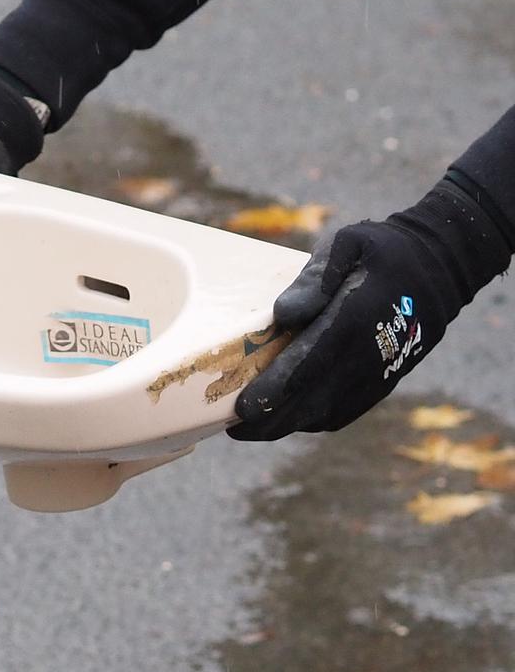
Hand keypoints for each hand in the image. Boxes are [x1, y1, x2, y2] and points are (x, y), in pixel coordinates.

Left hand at [229, 176, 508, 439]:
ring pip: (323, 414)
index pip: (305, 366)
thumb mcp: (350, 244)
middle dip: (268, 420)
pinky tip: (283, 418)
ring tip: (247, 428)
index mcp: (353, 320)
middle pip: (309, 402)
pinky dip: (309, 421)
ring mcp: (376, 377)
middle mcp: (365, 357)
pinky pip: (340, 414)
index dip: (271, 392)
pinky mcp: (381, 386)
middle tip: (230, 427)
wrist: (441, 268)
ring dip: (284, 425)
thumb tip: (284, 314)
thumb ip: (315, 277)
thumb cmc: (383, 252)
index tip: (240, 408)